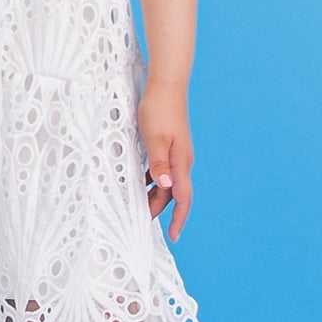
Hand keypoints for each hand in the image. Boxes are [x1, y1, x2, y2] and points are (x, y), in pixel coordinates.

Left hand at [137, 80, 193, 241]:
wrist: (167, 85)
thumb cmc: (159, 110)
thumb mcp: (154, 139)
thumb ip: (159, 164)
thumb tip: (165, 186)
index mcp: (180, 162)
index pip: (183, 198)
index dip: (179, 219)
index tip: (173, 236)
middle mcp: (182, 160)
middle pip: (173, 193)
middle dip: (160, 209)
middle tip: (142, 221)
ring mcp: (178, 153)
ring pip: (168, 182)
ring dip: (156, 195)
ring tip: (139, 205)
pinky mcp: (171, 145)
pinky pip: (163, 170)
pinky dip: (153, 180)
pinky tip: (140, 182)